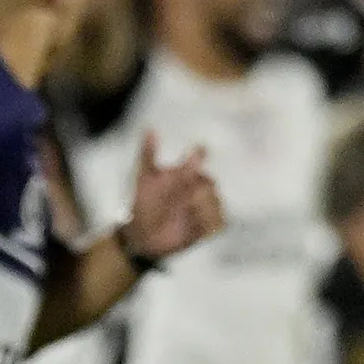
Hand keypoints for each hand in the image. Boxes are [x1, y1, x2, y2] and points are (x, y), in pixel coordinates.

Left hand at [121, 133, 222, 261]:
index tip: (192, 159)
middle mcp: (200, 186)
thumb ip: (147, 154)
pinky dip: (206, 223)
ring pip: (214, 201)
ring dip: (198, 208)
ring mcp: (207, 204)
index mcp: (186, 172)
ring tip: (182, 213)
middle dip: (195, 190)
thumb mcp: (143, 179)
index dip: (197, 155)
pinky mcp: (211, 224)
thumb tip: (149, 128)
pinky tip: (191, 225)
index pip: (198, 156)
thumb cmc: (143, 204)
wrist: (143, 235)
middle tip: (181, 198)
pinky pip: (219, 221)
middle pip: (208, 182)